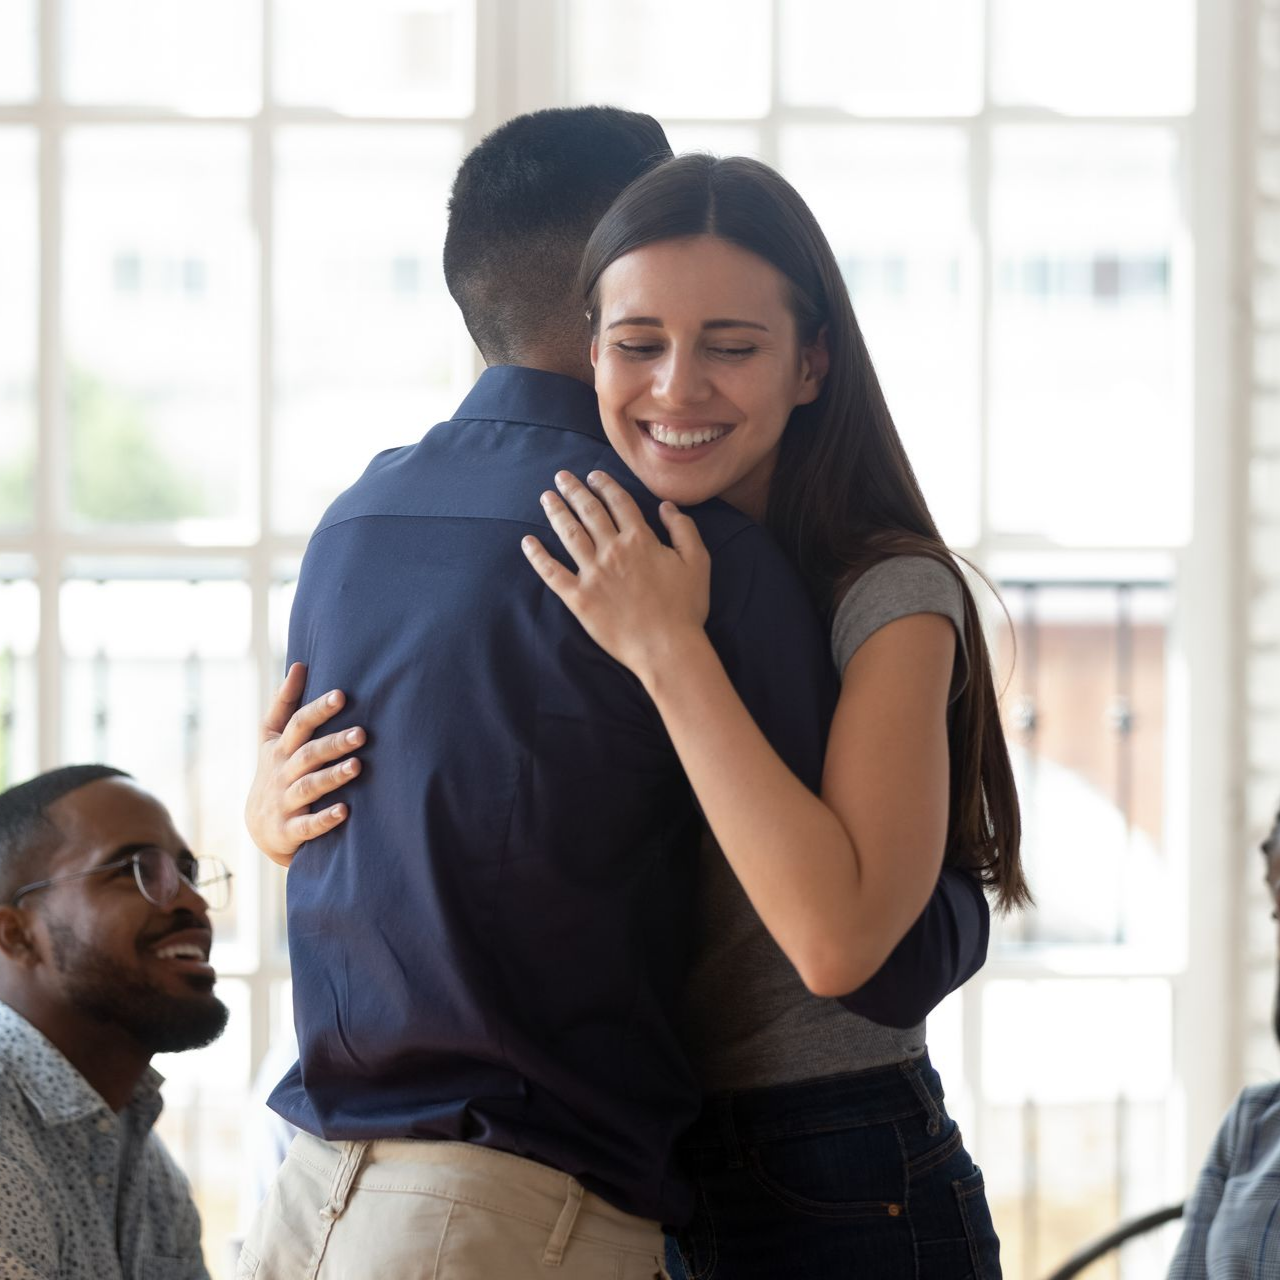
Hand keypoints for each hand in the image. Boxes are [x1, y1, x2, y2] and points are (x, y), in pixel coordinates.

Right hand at [245, 662, 364, 868]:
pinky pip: (307, 826)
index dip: (317, 710)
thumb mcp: (272, 738)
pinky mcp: (289, 830)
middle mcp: (281, 773)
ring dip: (333, 777)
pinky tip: (345, 811)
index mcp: (280, 748)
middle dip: (334, 743)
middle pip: (308, 754)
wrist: (260, 828)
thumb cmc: (276, 771)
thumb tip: (299, 664)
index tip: (341, 695)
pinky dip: (324, 819)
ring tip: (358, 766)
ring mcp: (285, 802)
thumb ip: (285, 703)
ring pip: (309, 787)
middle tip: (362, 733)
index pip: (297, 724)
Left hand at [520, 470, 710, 686]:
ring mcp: (593, 574)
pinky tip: (527, 542)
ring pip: (569, 534)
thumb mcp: (698, 562)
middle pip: (589, 511)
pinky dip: (538, 556)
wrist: (667, 648)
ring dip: (556, 512)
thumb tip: (666, 506)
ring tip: (546, 497)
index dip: (605, 485)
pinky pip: (552, 572)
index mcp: (641, 539)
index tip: (593, 475)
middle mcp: (613, 550)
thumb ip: (683, 529)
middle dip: (574, 491)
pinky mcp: (578, 598)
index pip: (618, 502)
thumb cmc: (685, 607)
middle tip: (561, 477)